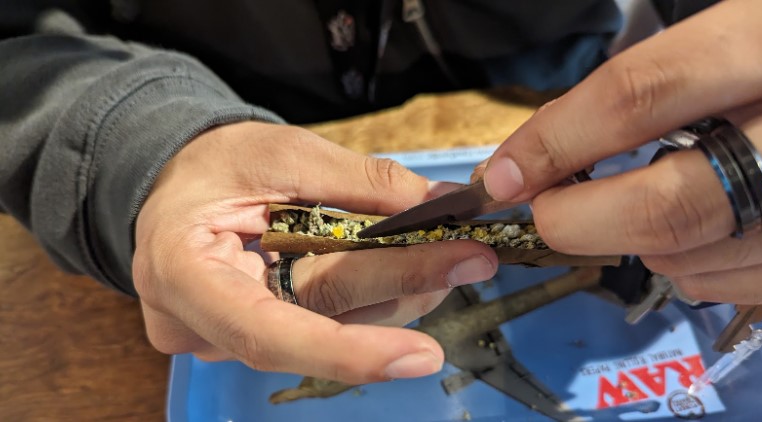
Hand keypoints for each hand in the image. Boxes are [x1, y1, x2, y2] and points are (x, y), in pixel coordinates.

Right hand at [133, 121, 497, 383]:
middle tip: (471, 260)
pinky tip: (419, 269)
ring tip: (454, 257)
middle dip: (402, 290)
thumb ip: (356, 182)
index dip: (345, 351)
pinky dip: (381, 295)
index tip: (420, 356)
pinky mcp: (263, 336)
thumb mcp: (280, 153)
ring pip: (335, 329)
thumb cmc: (214, 165)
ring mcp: (232, 340)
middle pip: (317, 323)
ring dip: (402, 292)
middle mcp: (203, 326)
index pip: (265, 332)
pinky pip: (332, 324)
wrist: (181, 186)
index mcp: (184, 272)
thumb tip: (436, 206)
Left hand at [480, 0, 761, 303]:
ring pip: (700, 258)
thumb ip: (651, 85)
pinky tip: (698, 233)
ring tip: (634, 210)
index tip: (501, 175)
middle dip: (582, 221)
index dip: (556, 143)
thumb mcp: (740, 30)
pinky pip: (740, 286)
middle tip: (547, 215)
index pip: (641, 96)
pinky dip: (692, 270)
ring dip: (638, 246)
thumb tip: (544, 150)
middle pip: (671, 205)